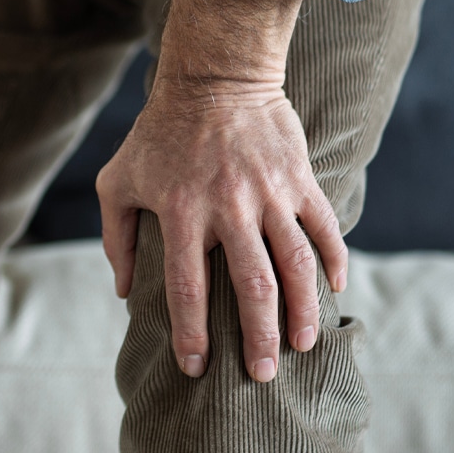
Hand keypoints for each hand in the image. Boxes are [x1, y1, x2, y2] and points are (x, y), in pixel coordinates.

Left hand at [96, 0, 348, 383]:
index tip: (195, 368)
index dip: (191, 334)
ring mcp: (268, 192)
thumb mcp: (118, 180)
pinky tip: (337, 290)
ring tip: (303, 344)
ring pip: (295, 263)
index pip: (187, 288)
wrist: (213, 77)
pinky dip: (335, 260)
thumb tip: (124, 290)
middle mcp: (227, 206)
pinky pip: (324, 227)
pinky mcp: (298, 178)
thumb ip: (116, 236)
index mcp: (180, 211)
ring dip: (303, 309)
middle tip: (263, 375)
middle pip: (251, 286)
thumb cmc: (157, 133)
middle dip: (259, 337)